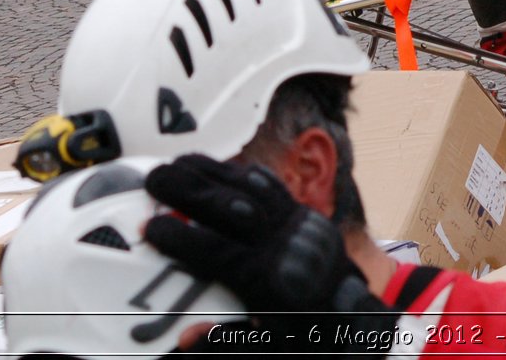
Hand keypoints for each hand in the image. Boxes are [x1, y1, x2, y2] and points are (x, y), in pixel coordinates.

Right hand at [144, 155, 395, 346]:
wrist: (355, 319)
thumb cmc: (309, 335)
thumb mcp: (267, 349)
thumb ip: (226, 342)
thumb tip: (186, 335)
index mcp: (268, 279)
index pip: (216, 251)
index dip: (181, 239)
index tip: (151, 229)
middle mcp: (282, 243)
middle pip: (229, 206)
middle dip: (188, 189)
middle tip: (153, 181)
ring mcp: (296, 223)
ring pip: (250, 187)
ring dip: (212, 172)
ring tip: (178, 164)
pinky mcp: (306, 214)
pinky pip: (273, 186)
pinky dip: (244, 174)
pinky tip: (221, 168)